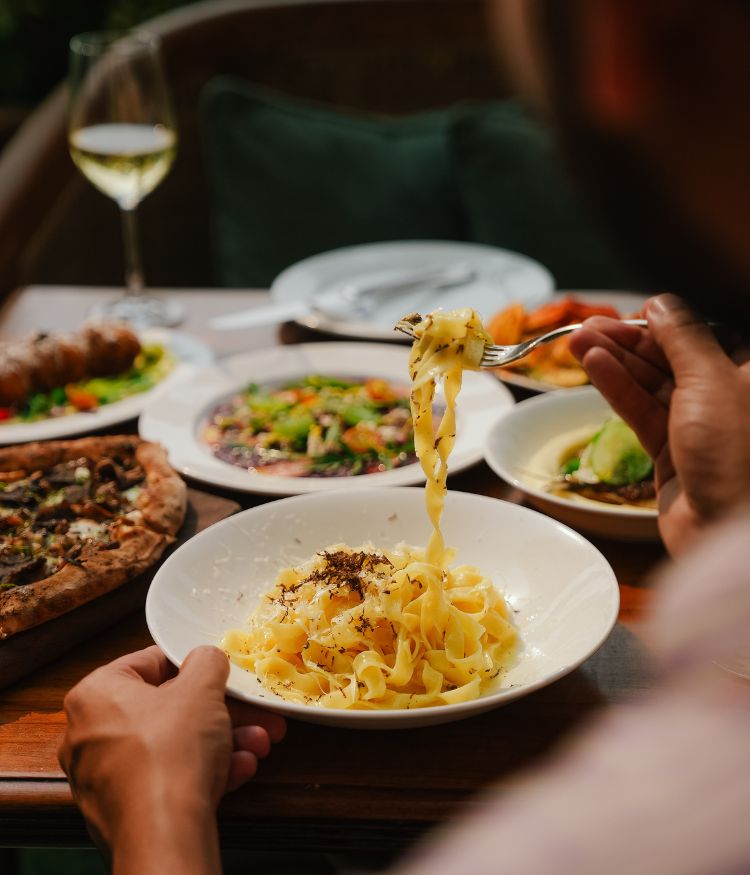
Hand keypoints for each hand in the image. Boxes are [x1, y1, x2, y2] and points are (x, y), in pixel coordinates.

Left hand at [58, 645, 284, 866]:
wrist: (164, 835)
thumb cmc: (171, 752)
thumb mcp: (202, 689)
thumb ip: (207, 661)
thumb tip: (207, 658)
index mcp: (95, 695)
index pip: (148, 664)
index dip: (192, 665)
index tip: (219, 673)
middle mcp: (90, 735)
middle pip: (168, 710)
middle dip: (220, 712)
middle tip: (252, 712)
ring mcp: (105, 778)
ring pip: (173, 747)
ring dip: (221, 742)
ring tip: (257, 742)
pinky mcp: (124, 812)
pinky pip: (169, 779)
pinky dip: (205, 771)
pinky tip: (240, 768)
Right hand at [569, 293, 749, 553]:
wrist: (727, 529)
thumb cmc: (738, 452)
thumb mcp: (712, 380)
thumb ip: (683, 337)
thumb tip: (662, 304)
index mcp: (749, 373)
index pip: (704, 334)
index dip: (666, 322)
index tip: (633, 312)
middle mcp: (726, 396)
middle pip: (671, 357)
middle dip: (630, 341)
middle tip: (587, 327)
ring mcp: (698, 425)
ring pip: (650, 383)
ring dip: (614, 361)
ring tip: (576, 342)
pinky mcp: (671, 451)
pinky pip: (640, 411)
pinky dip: (617, 388)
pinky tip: (593, 367)